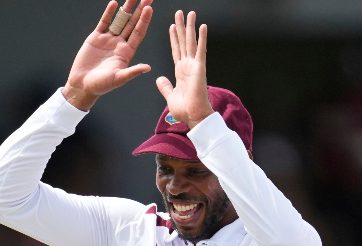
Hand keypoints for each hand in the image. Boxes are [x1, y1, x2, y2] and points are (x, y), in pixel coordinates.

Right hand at [63, 0, 154, 109]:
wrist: (82, 85)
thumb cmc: (101, 85)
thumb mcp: (118, 79)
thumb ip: (132, 72)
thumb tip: (148, 68)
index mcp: (126, 52)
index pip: (138, 33)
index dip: (144, 21)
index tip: (149, 8)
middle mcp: (119, 44)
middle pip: (131, 23)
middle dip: (139, 10)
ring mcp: (108, 40)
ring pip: (119, 20)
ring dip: (126, 8)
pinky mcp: (95, 38)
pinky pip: (104, 22)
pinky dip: (109, 13)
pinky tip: (114, 3)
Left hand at [154, 9, 212, 127]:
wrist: (193, 117)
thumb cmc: (184, 110)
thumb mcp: (170, 95)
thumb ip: (165, 86)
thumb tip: (159, 79)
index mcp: (180, 71)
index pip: (176, 50)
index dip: (174, 38)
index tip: (171, 26)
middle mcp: (187, 66)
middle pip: (183, 42)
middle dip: (181, 27)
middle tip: (180, 13)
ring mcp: (194, 65)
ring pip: (191, 42)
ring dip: (190, 27)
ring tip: (190, 14)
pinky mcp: (200, 68)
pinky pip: (200, 50)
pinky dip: (202, 38)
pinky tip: (202, 26)